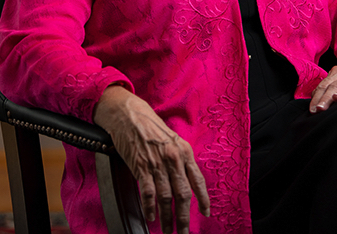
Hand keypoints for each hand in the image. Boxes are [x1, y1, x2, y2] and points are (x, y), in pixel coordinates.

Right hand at [93, 86, 209, 233]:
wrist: (130, 114)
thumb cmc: (150, 127)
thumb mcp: (172, 140)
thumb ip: (180, 159)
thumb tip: (186, 180)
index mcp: (184, 151)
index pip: (198, 180)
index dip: (203, 199)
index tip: (206, 213)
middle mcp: (173, 158)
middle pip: (182, 194)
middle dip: (184, 217)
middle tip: (184, 232)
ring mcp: (157, 163)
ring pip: (166, 197)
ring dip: (167, 218)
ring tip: (168, 230)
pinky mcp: (141, 166)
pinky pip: (149, 192)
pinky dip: (150, 208)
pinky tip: (151, 217)